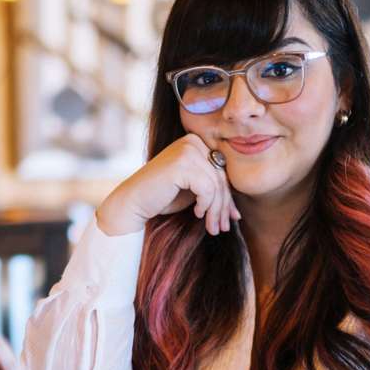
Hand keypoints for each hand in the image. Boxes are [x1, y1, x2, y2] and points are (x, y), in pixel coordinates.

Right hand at [96, 134, 239, 236]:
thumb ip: (213, 192)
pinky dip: (205, 205)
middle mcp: (192, 142)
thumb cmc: (161, 198)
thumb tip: (237, 212)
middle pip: (221, 178)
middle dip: (224, 207)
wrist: (132, 203)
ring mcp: (187, 150)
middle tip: (222, 228)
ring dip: (216, 211)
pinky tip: (196, 214)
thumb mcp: (193, 193)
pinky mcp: (182, 163)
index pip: (222, 172)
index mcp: (196, 143)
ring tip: (211, 228)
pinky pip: (207, 188)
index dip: (227, 198)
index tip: (230, 219)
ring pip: (216, 185)